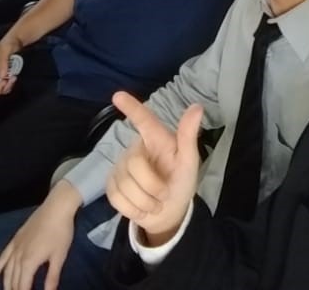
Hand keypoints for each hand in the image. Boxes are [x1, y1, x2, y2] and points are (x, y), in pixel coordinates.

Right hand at [0, 32, 23, 109]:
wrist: (19, 41)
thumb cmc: (9, 42)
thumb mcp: (6, 49)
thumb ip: (3, 61)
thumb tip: (2, 77)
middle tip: (6, 82)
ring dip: (5, 88)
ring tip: (12, 78)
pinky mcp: (4, 77)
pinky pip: (5, 88)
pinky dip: (9, 86)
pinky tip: (14, 78)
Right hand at [0, 181, 81, 289]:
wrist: (56, 208)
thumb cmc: (60, 233)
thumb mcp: (59, 257)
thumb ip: (52, 277)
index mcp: (29, 262)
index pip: (23, 286)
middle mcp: (18, 257)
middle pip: (13, 280)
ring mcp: (15, 247)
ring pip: (7, 271)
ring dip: (6, 284)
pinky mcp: (15, 239)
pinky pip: (3, 256)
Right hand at [105, 91, 202, 247]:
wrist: (169, 213)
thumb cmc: (181, 181)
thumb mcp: (189, 162)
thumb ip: (189, 136)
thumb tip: (197, 107)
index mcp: (156, 139)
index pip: (143, 120)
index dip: (131, 108)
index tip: (117, 95)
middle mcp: (136, 149)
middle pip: (134, 164)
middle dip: (152, 186)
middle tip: (164, 194)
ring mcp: (120, 167)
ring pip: (125, 184)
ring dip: (145, 201)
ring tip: (155, 202)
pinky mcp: (111, 185)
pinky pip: (116, 197)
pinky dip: (133, 209)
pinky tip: (142, 207)